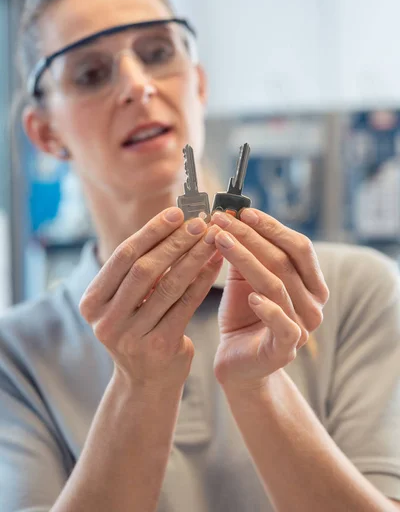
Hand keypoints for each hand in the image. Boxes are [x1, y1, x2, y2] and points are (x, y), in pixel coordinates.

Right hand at [80, 208, 222, 389]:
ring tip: (212, 238)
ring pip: (168, 285)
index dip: (151, 231)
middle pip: (144, 269)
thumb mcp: (126, 301)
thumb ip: (138, 269)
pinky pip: (186, 304)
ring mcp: (132, 337)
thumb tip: (173, 220)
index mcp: (92, 302)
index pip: (122, 257)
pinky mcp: (160, 347)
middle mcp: (106, 320)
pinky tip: (215, 263)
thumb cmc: (138, 328)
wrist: (146, 382)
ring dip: (194, 257)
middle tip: (199, 222)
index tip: (176, 212)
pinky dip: (202, 280)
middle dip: (175, 241)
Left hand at [210, 209, 328, 389]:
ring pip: (276, 286)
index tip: (242, 211)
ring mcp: (303, 327)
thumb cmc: (243, 314)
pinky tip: (250, 297)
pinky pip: (282, 325)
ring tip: (220, 241)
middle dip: (251, 236)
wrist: (238, 361)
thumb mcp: (245, 278)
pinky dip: (268, 309)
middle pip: (284, 261)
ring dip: (246, 259)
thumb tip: (232, 216)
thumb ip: (247, 252)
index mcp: (311, 283)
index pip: (298, 246)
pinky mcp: (285, 349)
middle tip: (222, 220)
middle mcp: (313, 304)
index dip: (271, 226)